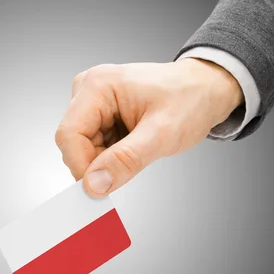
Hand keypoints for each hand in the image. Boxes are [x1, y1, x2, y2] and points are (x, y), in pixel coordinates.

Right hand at [55, 59, 243, 196]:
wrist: (205, 90)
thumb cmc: (190, 100)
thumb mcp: (162, 134)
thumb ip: (126, 160)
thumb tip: (93, 184)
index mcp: (98, 85)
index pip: (68, 135)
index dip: (81, 166)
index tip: (101, 188)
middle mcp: (89, 90)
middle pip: (73, 143)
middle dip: (97, 163)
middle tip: (131, 166)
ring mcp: (92, 103)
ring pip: (82, 149)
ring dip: (106, 161)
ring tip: (138, 149)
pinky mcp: (99, 115)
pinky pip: (93, 147)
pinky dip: (111, 156)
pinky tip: (133, 147)